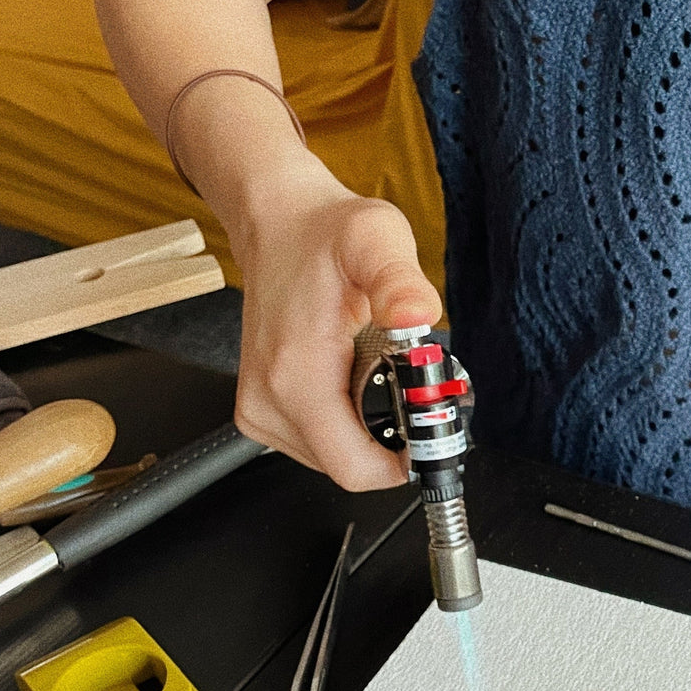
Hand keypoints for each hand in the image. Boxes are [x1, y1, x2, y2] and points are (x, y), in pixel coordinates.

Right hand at [229, 168, 443, 490]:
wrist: (277, 222)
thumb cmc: (323, 233)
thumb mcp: (376, 239)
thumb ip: (401, 281)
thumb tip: (418, 314)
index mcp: (294, 376)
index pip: (356, 469)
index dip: (404, 461)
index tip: (430, 427)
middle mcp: (268, 401)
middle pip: (350, 467)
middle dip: (392, 439)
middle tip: (408, 384)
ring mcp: (260, 408)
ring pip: (336, 458)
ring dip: (370, 430)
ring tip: (378, 373)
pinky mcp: (261, 407)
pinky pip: (320, 442)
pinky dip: (348, 421)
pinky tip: (356, 378)